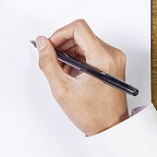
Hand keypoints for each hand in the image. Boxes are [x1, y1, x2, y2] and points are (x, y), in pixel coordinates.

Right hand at [35, 19, 128, 135]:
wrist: (110, 128)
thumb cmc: (92, 114)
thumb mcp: (62, 89)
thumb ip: (48, 63)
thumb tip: (42, 43)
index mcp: (103, 58)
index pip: (78, 28)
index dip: (59, 34)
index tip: (50, 46)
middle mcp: (112, 54)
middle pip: (80, 34)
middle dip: (62, 45)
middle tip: (53, 61)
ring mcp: (113, 58)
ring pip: (83, 41)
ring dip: (67, 52)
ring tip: (62, 71)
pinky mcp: (111, 62)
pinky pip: (88, 50)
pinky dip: (75, 58)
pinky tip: (70, 73)